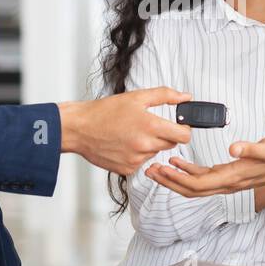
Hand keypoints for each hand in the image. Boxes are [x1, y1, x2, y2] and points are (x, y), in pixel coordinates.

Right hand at [58, 87, 192, 174]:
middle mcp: (145, 145)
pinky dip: (136, 154)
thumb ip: (165, 96)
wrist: (79, 128)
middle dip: (164, 135)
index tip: (179, 126)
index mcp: (150, 126)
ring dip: (149, 145)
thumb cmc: (104, 112)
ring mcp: (136, 160)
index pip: (184, 136)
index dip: (184, 130)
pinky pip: (141, 162)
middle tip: (147, 125)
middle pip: (170, 144)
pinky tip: (124, 144)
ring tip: (131, 133)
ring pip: (155, 153)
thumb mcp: (137, 97)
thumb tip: (185, 97)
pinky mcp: (127, 169)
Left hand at [151, 156, 264, 212]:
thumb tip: (233, 147)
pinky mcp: (225, 175)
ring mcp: (224, 181)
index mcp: (232, 178)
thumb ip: (251, 148)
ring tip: (156, 168)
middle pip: (190, 189)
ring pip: (193, 186)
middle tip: (149, 171)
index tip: (163, 170)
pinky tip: (176, 161)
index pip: (199, 184)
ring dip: (174, 178)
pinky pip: (201, 178)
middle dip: (169, 182)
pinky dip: (186, 171)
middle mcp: (225, 184)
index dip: (179, 179)